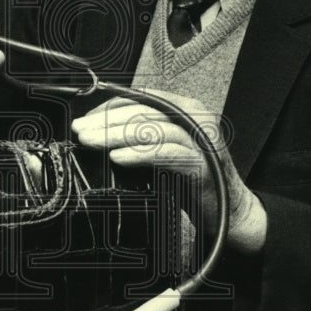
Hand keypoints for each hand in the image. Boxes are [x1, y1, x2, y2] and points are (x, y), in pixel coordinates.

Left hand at [71, 89, 266, 252]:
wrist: (230, 212)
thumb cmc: (191, 180)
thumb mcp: (163, 151)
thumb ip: (141, 137)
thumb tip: (96, 134)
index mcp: (185, 108)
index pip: (141, 98)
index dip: (109, 107)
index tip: (85, 121)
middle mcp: (195, 117)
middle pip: (143, 111)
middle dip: (106, 121)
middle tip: (80, 131)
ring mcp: (201, 139)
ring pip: (152, 128)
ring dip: (116, 135)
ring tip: (91, 142)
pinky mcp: (203, 163)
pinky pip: (166, 153)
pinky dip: (139, 154)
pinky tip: (118, 158)